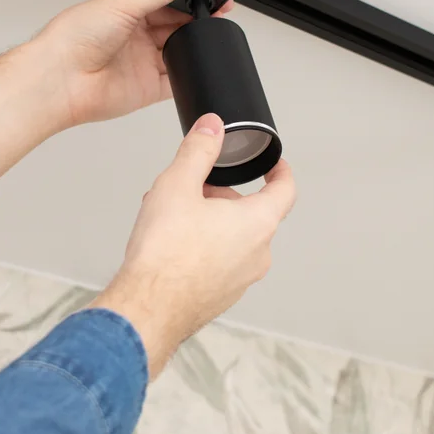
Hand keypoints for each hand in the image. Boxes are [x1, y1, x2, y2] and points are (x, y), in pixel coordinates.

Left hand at [0, 0, 233, 179]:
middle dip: (197, 23)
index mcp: (128, 11)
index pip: (168, 1)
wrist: (60, 79)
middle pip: (177, 27)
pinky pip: (176, 83)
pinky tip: (196, 68)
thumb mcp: (124, 3)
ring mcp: (142, 63)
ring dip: (194, 49)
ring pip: (180, 54)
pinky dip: (189, 76)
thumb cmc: (75, 37)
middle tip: (216, 16)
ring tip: (208, 41)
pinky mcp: (147, 89)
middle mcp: (135, 37)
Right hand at [89, 113, 296, 378]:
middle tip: (191, 188)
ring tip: (171, 217)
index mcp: (257, 223)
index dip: (280, 171)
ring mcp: (240, 280)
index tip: (274, 164)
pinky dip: (201, 249)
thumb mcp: (178, 184)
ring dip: (209, 222)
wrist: (148, 307)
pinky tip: (169, 247)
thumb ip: (199, 150)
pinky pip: (218, 263)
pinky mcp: (220, 297)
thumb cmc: (165, 252)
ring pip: (232, 239)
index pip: (285, 190)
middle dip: (222, 195)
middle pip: (251, 213)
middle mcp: (257, 254)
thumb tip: (213, 126)